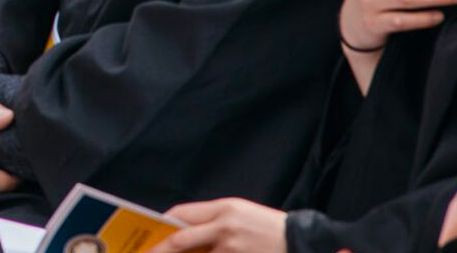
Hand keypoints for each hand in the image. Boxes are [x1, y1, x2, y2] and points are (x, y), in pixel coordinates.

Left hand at [146, 199, 286, 252]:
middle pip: (180, 240)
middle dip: (160, 250)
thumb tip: (184, 231)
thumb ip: (213, 220)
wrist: (303, 241)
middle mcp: (224, 227)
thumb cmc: (269, 227)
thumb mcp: (240, 213)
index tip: (153, 231)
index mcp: (224, 208)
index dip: (164, 224)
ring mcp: (232, 248)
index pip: (181, 214)